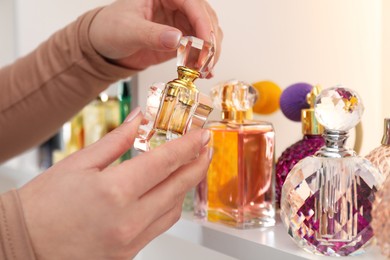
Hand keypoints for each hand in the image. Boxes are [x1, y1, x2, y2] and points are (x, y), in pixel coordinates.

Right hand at [18, 107, 211, 258]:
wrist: (22, 246)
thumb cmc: (42, 206)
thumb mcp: (79, 164)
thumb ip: (117, 140)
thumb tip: (140, 119)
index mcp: (115, 191)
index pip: (166, 162)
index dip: (188, 145)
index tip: (201, 134)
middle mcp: (128, 220)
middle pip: (178, 186)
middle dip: (197, 164)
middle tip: (206, 147)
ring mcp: (130, 241)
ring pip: (174, 209)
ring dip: (185, 185)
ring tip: (189, 167)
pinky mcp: (128, 254)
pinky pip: (160, 226)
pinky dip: (169, 205)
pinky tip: (167, 192)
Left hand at [89, 0, 222, 70]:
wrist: (104, 46)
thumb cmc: (109, 28)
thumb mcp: (128, 30)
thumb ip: (151, 35)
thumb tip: (177, 39)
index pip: (193, 2)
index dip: (203, 22)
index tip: (206, 43)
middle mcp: (176, 4)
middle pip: (206, 18)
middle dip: (210, 41)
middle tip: (207, 62)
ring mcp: (180, 22)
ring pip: (207, 33)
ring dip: (210, 52)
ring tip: (204, 70)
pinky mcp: (181, 39)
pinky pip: (199, 48)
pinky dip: (203, 60)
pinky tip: (204, 72)